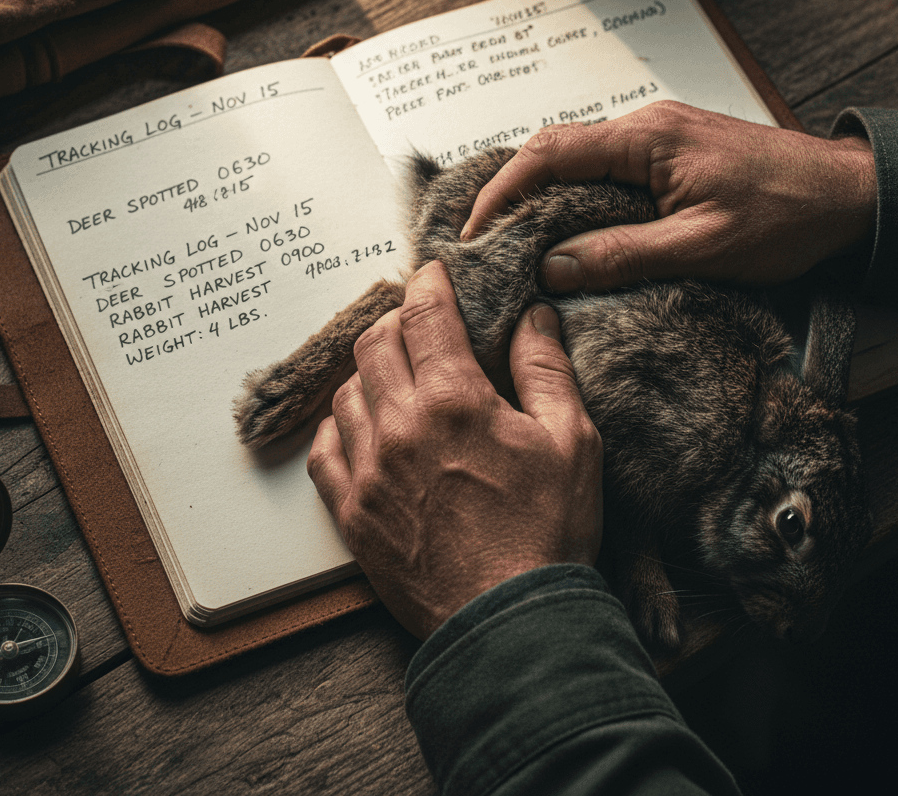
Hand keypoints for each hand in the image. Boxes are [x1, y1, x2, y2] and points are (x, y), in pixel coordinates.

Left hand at [307, 260, 602, 639]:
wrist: (509, 623)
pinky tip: (364, 429)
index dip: (428, 284)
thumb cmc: (547, 533)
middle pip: (375, 343)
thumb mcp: (573, 442)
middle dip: (396, 321)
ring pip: (346, 391)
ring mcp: (368, 471)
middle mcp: (400, 427)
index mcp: (454, 401)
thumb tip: (534, 317)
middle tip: (418, 324)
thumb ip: (546, 370)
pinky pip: (324, 451)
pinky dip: (340, 427)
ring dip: (369, 372)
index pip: (425, 315)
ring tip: (396, 376)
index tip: (432, 274)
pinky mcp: (352, 513)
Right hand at [461, 101, 876, 290]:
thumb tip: (553, 266)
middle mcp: (646, 127)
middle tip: (482, 239)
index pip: (552, 152)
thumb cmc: (789, 213)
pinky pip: (605, 172)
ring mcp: (657, 139)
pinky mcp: (669, 158)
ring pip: (579, 162)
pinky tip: (566, 230)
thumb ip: (623, 254)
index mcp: (649, 138)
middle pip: (556, 151)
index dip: (504, 189)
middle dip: (512, 192)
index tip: (475, 227)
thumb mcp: (702, 246)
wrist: (850, 196)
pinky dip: (576, 199)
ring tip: (512, 240)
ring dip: (542, 196)